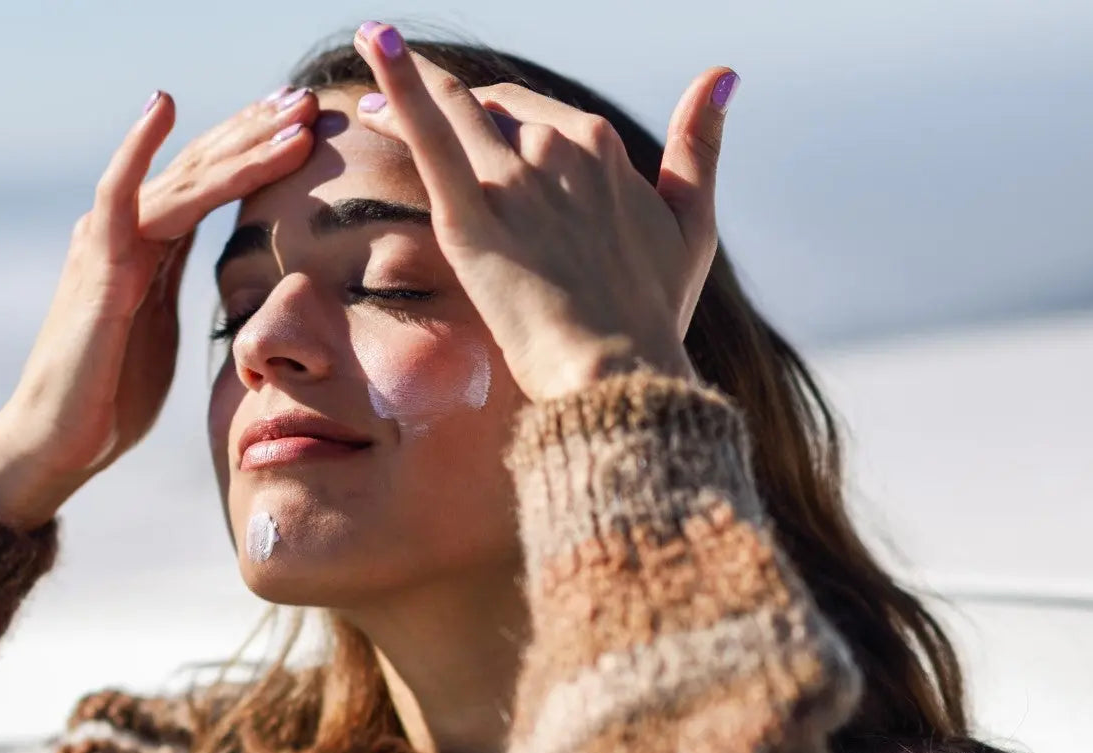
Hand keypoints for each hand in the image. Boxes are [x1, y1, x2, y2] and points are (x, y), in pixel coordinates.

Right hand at [0, 87, 318, 529]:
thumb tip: (226, 282)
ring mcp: (108, 243)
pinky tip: (162, 106)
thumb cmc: (110, 395)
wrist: (58, 441)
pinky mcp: (97, 267)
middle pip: (201, 165)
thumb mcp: (162, 328)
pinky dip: (138, 148)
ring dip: (240, 144)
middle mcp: (127, 230)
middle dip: (257, 130)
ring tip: (290, 114)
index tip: (306, 122)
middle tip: (309, 98)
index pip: (210, 181)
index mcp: (150, 245)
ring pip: (183, 178)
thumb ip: (181, 288)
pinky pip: (118, 196)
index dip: (256, 148)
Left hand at [349, 22, 735, 398]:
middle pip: (487, 110)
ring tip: (370, 57)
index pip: (533, 113)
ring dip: (406, 82)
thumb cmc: (654, 312)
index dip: (494, 111)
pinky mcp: (470, 217)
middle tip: (388, 99)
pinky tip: (375, 42)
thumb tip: (723, 75)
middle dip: (444, 100)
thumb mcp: (692, 223)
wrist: (618, 371)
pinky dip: (400, 84)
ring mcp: (512, 180)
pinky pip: (429, 136)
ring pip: (452, 110)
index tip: (466, 116)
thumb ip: (700, 145)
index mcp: (602, 146)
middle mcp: (557, 149)